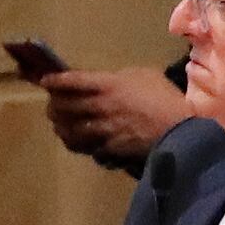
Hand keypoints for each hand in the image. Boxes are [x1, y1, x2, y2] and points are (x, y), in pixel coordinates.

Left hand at [46, 67, 197, 164]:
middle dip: (53, 105)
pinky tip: (79, 143)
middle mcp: (100, 107)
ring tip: (60, 126)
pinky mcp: (108, 149)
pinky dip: (80, 146)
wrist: (179, 129)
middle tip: (52, 105)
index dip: (55, 80)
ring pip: (70, 130)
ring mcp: (102, 130)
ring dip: (61, 128)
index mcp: (108, 85)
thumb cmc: (165, 98)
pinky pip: (87, 148)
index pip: (73, 81)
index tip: (45, 81)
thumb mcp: (144, 75)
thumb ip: (120, 78)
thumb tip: (107, 81)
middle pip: (64, 107)